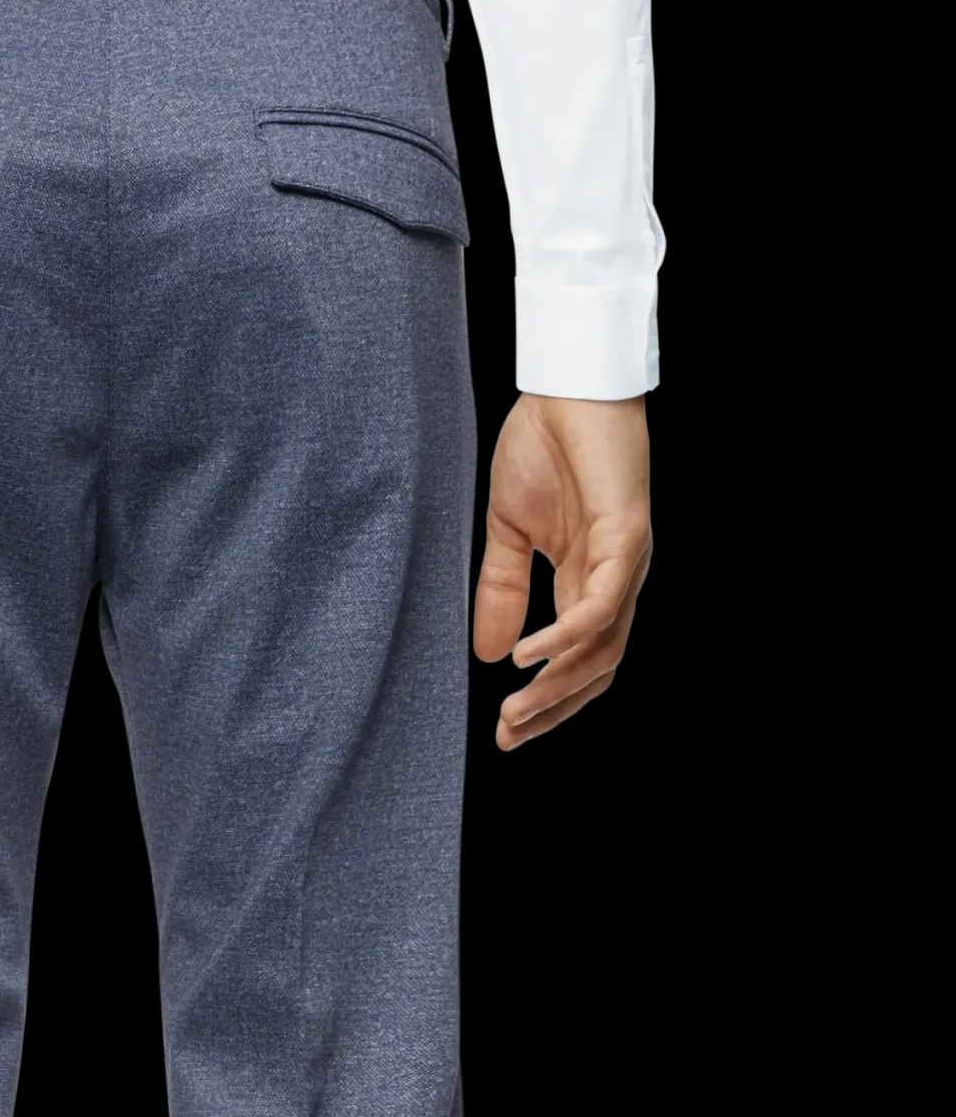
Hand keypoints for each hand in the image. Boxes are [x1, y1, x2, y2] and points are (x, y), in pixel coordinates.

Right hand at [472, 394, 651, 749]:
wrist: (565, 381)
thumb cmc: (543, 444)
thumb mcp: (507, 530)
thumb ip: (502, 590)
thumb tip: (490, 654)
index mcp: (587, 580)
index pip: (577, 660)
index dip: (546, 700)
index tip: (506, 732)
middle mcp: (614, 579)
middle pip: (596, 667)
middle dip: (552, 709)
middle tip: (510, 735)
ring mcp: (625, 561)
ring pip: (602, 647)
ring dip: (558, 685)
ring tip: (515, 709)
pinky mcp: (626, 536)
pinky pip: (599, 605)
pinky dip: (566, 636)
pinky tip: (530, 657)